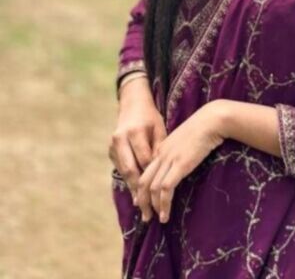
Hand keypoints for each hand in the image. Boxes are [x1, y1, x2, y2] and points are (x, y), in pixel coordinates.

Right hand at [108, 76, 165, 199]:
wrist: (132, 104)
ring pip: (123, 172)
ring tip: (142, 208)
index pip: (144, 160)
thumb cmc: (150, 117)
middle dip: (139, 191)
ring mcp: (113, 146)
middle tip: (147, 210)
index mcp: (134, 132)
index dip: (152, 177)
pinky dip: (129, 181)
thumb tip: (163, 171)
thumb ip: (160, 148)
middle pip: (130, 170)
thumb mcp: (159, 128)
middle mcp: (120, 140)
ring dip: (133, 190)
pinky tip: (137, 195)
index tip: (161, 194)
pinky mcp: (111, 151)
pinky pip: (121, 169)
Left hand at [135, 100, 225, 223]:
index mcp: (161, 148)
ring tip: (157, 219)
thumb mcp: (185, 139)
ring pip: (152, 188)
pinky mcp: (180, 165)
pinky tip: (166, 214)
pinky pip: (166, 189)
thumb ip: (178, 151)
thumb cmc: (204, 127)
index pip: (145, 172)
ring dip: (152, 207)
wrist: (211, 120)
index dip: (142, 189)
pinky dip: (164, 204)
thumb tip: (178, 164)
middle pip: (143, 181)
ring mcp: (169, 159)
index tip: (142, 202)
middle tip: (145, 216)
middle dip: (142, 201)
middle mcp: (161, 154)